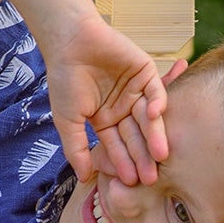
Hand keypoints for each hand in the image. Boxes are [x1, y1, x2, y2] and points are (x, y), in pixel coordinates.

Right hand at [41, 8, 170, 185]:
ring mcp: (137, 92)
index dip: (123, 162)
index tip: (130, 182)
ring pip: (149, 119)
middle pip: (136, 136)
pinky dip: (158, 103)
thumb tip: (84, 178)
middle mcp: (124, 108)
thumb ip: (76, 148)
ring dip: (155, 136)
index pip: (117, 145)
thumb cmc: (64, 78)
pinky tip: (156, 115)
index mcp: (105, 120)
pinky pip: (157, 92)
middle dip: (143, 156)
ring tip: (160, 155)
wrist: (69, 41)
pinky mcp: (147, 74)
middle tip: (151, 177)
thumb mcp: (67, 119)